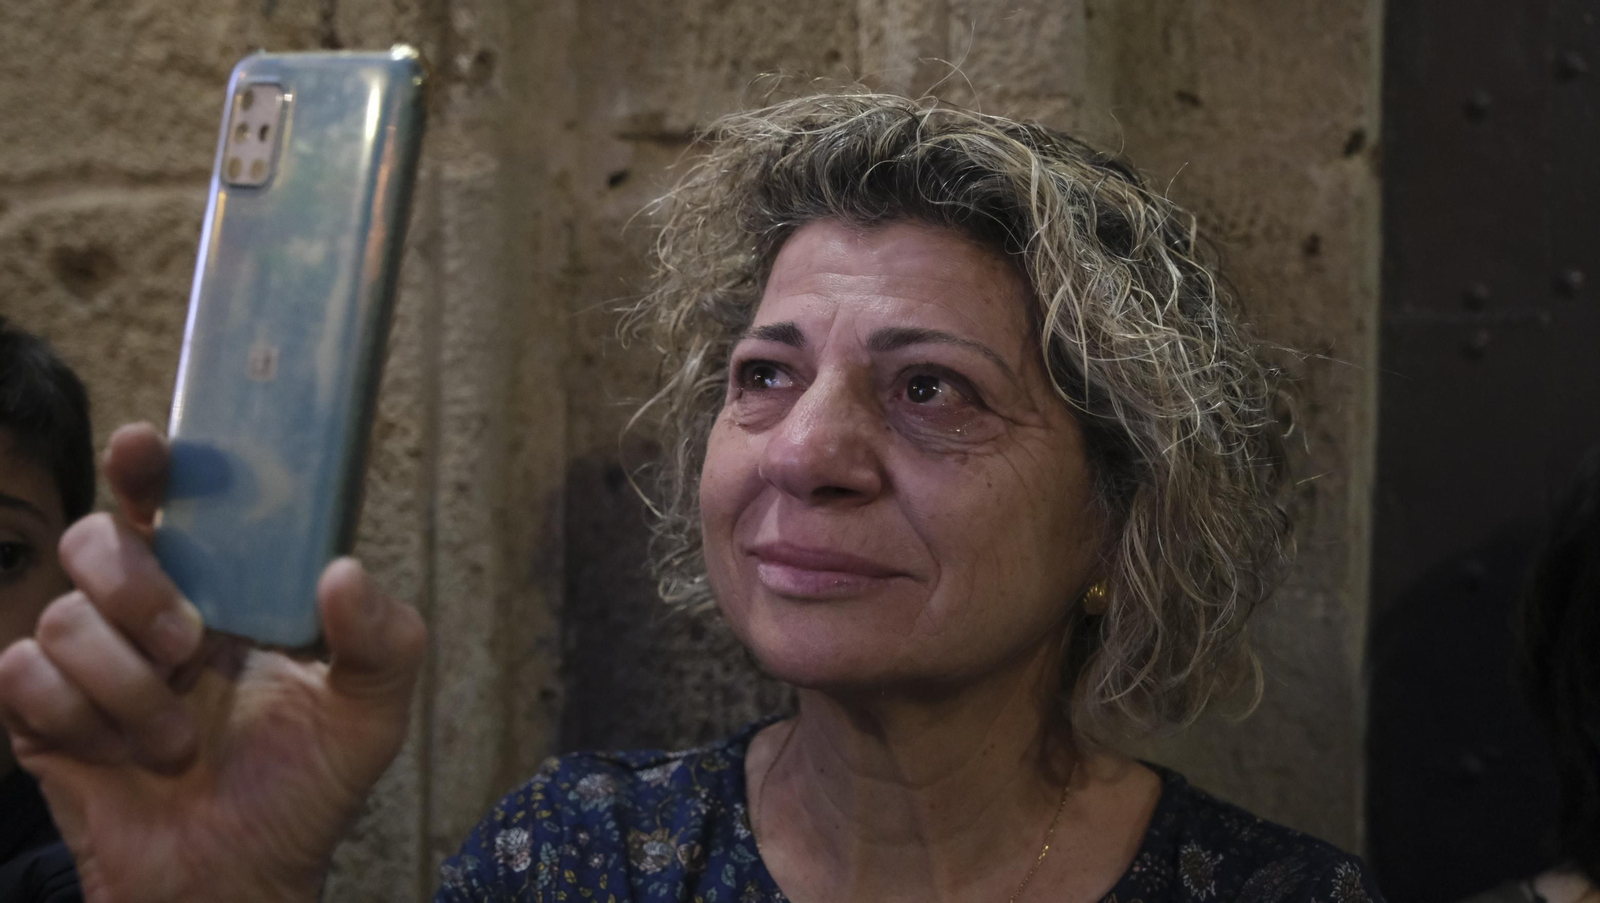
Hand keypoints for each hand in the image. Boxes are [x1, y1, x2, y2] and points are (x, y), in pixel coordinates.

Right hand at [0, 423, 427, 902]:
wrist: (236, 883)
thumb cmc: (302, 791)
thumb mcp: (369, 714)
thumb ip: (383, 640)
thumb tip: (342, 571)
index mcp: (223, 591)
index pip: (173, 502)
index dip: (149, 463)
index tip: (145, 450)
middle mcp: (149, 613)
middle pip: (96, 540)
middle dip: (137, 588)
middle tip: (190, 645)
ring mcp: (89, 663)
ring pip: (61, 618)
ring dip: (128, 689)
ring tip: (177, 741)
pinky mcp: (39, 715)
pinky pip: (20, 676)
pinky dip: (76, 717)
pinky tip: (120, 756)